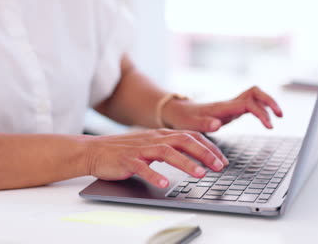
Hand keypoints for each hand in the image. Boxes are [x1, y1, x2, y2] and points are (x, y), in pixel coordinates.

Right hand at [83, 129, 228, 187]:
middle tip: (219, 166)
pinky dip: (154, 174)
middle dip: (204, 153)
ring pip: (167, 152)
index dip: (209, 147)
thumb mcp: (151, 145)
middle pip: (183, 141)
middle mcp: (153, 138)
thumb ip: (170, 148)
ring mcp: (140, 149)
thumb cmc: (125, 150)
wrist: (95, 150)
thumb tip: (194, 157)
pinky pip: (142, 167)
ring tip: (200, 174)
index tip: (222, 160)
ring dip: (186, 163)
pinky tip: (164, 183)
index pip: (190, 136)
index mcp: (161, 134)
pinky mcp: (127, 160)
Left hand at [162, 86, 282, 131]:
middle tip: (280, 115)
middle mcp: (229, 103)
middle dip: (269, 101)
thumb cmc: (184, 118)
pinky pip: (251, 104)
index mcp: (222, 107)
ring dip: (267, 104)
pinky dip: (261, 109)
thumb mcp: (190, 124)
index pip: (248, 103)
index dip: (261, 112)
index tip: (269, 125)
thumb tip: (218, 124)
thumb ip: (204, 124)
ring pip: (255, 96)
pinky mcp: (232, 110)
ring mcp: (231, 105)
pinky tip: (266, 120)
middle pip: (255, 92)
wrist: (178, 112)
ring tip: (278, 117)